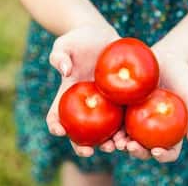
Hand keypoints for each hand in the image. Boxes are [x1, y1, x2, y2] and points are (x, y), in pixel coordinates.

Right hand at [46, 25, 120, 156]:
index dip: (55, 125)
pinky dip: (126, 130)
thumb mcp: (65, 43)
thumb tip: (65, 71)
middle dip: (81, 146)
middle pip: (79, 132)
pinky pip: (123, 119)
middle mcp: (84, 105)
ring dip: (106, 143)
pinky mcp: (121, 101)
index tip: (59, 131)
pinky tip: (133, 135)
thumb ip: (59, 55)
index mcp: (67, 95)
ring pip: (103, 132)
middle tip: (88, 151)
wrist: (102, 35)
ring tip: (114, 147)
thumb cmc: (79, 39)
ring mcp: (103, 106)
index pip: (56, 115)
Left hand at [114, 47, 187, 161]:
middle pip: (145, 149)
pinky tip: (106, 128)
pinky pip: (116, 121)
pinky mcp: (123, 109)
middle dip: (137, 153)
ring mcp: (136, 121)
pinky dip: (111, 128)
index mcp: (171, 133)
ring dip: (121, 145)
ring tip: (116, 142)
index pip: (169, 151)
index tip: (155, 150)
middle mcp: (152, 131)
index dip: (163, 156)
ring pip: (127, 139)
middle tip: (130, 147)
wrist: (165, 58)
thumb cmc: (183, 78)